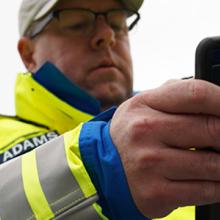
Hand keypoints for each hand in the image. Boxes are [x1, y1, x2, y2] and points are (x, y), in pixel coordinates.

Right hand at [110, 79, 219, 217]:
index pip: (195, 94)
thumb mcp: (143, 106)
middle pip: (211, 129)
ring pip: (214, 165)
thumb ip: (175, 95)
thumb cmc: (130, 134)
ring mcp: (150, 163)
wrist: (102, 166)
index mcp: (143, 105)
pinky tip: (209, 178)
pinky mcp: (156, 193)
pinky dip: (217, 185)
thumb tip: (214, 97)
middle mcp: (144, 132)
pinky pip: (206, 191)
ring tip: (214, 158)